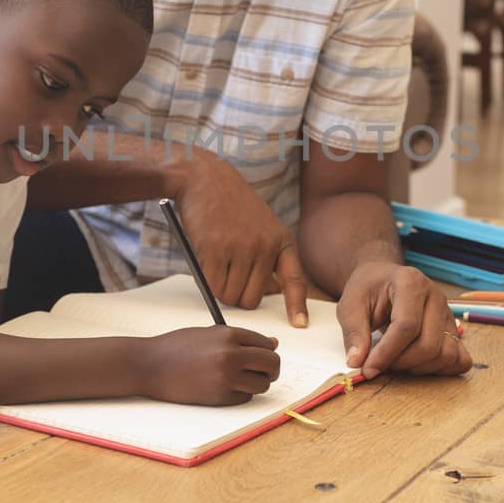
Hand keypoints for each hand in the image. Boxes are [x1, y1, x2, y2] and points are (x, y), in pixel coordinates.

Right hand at [143, 326, 280, 405]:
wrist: (149, 365)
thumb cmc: (177, 346)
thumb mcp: (209, 334)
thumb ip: (241, 339)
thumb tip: (274, 344)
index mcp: (228, 334)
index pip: (266, 344)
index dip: (267, 351)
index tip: (261, 356)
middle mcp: (230, 355)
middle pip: (271, 364)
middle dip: (271, 369)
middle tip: (263, 371)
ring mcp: (225, 378)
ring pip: (262, 384)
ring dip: (257, 383)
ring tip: (241, 379)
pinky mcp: (218, 397)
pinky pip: (244, 398)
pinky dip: (241, 394)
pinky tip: (225, 387)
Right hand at [173, 152, 308, 324]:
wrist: (204, 177)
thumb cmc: (230, 204)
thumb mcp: (261, 226)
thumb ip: (268, 257)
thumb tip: (270, 292)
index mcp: (282, 239)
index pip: (295, 280)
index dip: (297, 305)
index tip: (299, 324)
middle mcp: (266, 245)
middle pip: (254, 299)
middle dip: (239, 297)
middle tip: (229, 280)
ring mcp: (242, 248)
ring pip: (232, 297)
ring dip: (221, 290)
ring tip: (217, 265)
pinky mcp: (217, 251)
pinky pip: (214, 287)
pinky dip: (208, 284)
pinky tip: (207, 262)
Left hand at [336, 263, 471, 377]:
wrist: (383, 279)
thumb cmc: (367, 290)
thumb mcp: (350, 305)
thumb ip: (354, 332)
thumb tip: (356, 362)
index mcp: (410, 283)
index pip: (406, 326)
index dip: (386, 353)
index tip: (368, 370)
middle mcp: (435, 297)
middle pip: (428, 344)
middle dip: (401, 363)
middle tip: (380, 364)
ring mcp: (448, 313)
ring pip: (445, 355)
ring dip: (419, 368)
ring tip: (397, 361)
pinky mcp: (454, 329)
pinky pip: (460, 359)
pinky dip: (442, 369)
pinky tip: (419, 364)